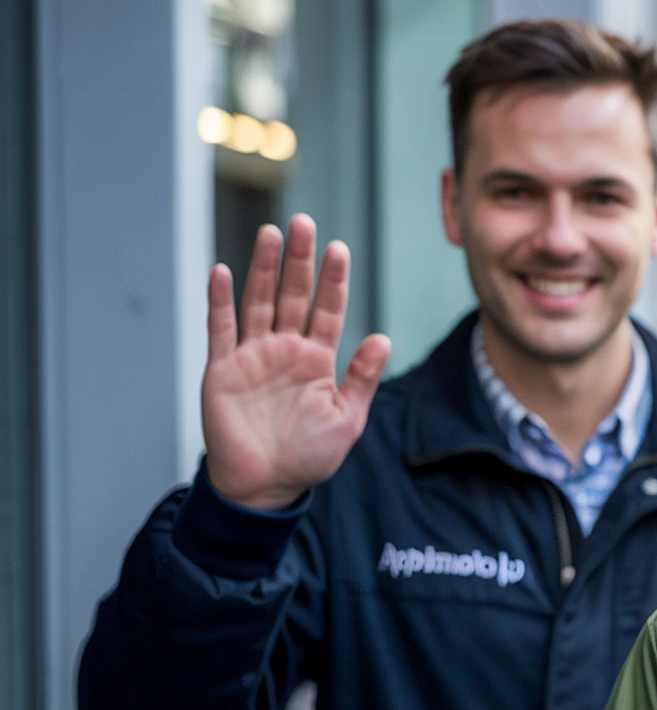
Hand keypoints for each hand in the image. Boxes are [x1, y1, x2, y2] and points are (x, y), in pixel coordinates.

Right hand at [202, 216, 390, 510]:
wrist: (265, 487)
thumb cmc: (308, 456)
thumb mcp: (346, 419)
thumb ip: (362, 378)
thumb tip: (383, 338)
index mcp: (317, 360)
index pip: (328, 311)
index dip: (333, 281)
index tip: (339, 249)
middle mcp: (285, 350)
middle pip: (293, 295)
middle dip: (299, 260)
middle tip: (304, 222)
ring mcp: (252, 356)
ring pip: (259, 302)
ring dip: (263, 268)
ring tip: (271, 234)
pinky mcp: (222, 370)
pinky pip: (221, 330)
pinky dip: (221, 302)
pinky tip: (223, 272)